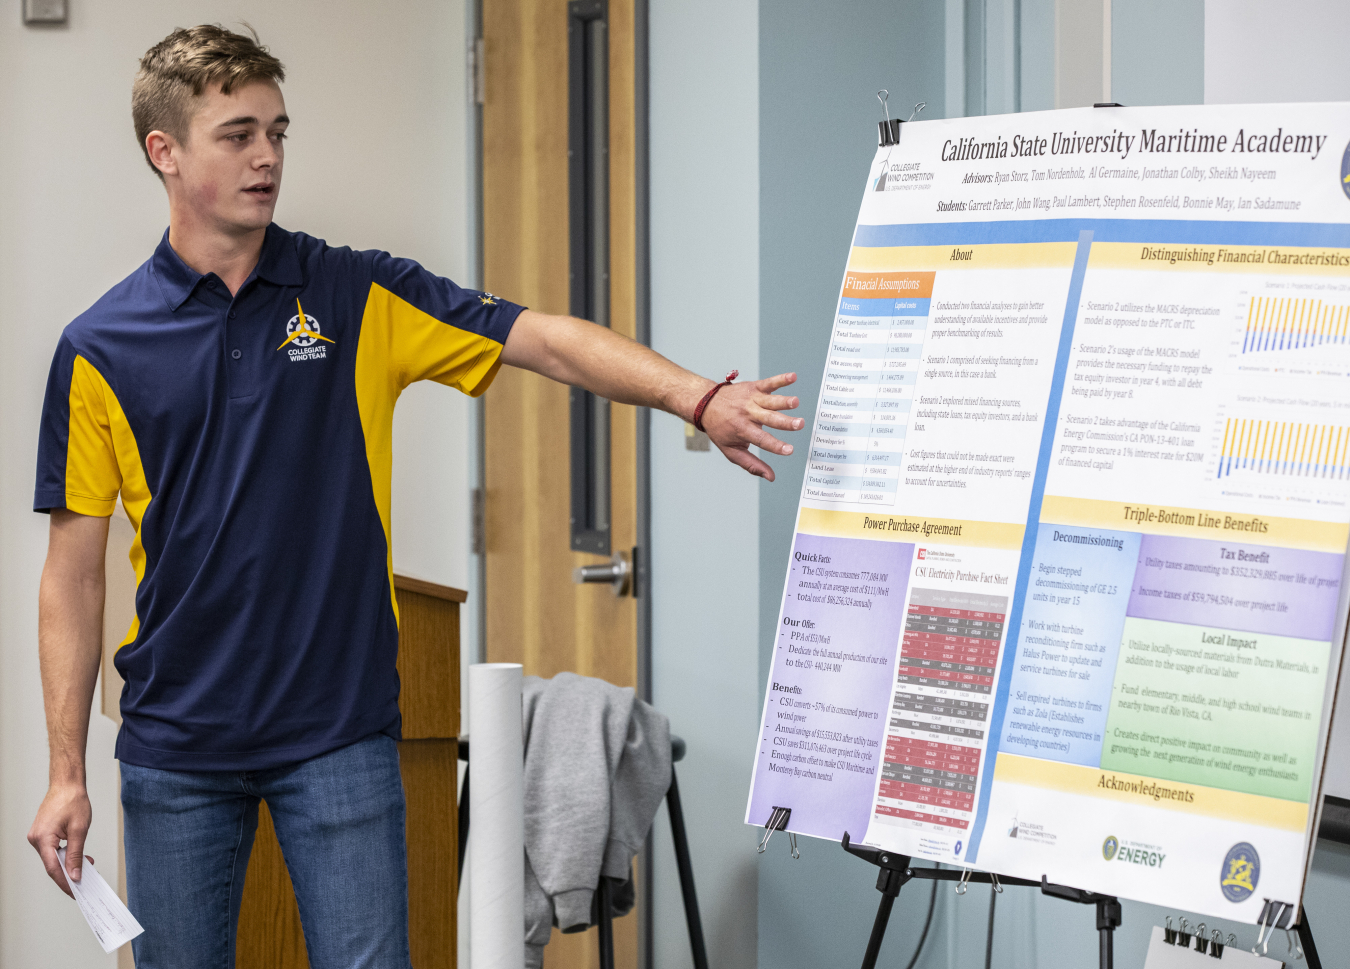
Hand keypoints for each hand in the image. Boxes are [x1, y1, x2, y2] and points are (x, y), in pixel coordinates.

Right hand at [29, 781, 92, 896]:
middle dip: (69, 874)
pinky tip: (78, 856)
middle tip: (85, 882)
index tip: (75, 892)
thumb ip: (76, 854)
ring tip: (87, 865)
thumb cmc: (73, 801)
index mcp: (42, 839)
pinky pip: (52, 850)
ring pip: (52, 858)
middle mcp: (36, 839)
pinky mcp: (42, 834)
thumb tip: (75, 874)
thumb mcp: (79, 829)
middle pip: (51, 865)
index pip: (53, 868)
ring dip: (68, 864)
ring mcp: (37, 836)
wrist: (67, 784)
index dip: (65, 882)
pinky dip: (65, 855)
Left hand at [699, 372, 802, 480]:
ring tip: (795, 402)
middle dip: (785, 422)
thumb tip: (771, 477)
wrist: (705, 403)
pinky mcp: (754, 387)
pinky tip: (792, 377)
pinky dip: (781, 379)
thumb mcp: (731, 450)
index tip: (789, 450)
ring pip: (770, 401)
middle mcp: (747, 414)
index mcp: (742, 430)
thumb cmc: (720, 429)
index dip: (776, 446)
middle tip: (800, 424)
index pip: (761, 440)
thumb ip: (752, 464)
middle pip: (769, 419)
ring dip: (783, 401)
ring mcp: (751, 399)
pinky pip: (769, 382)